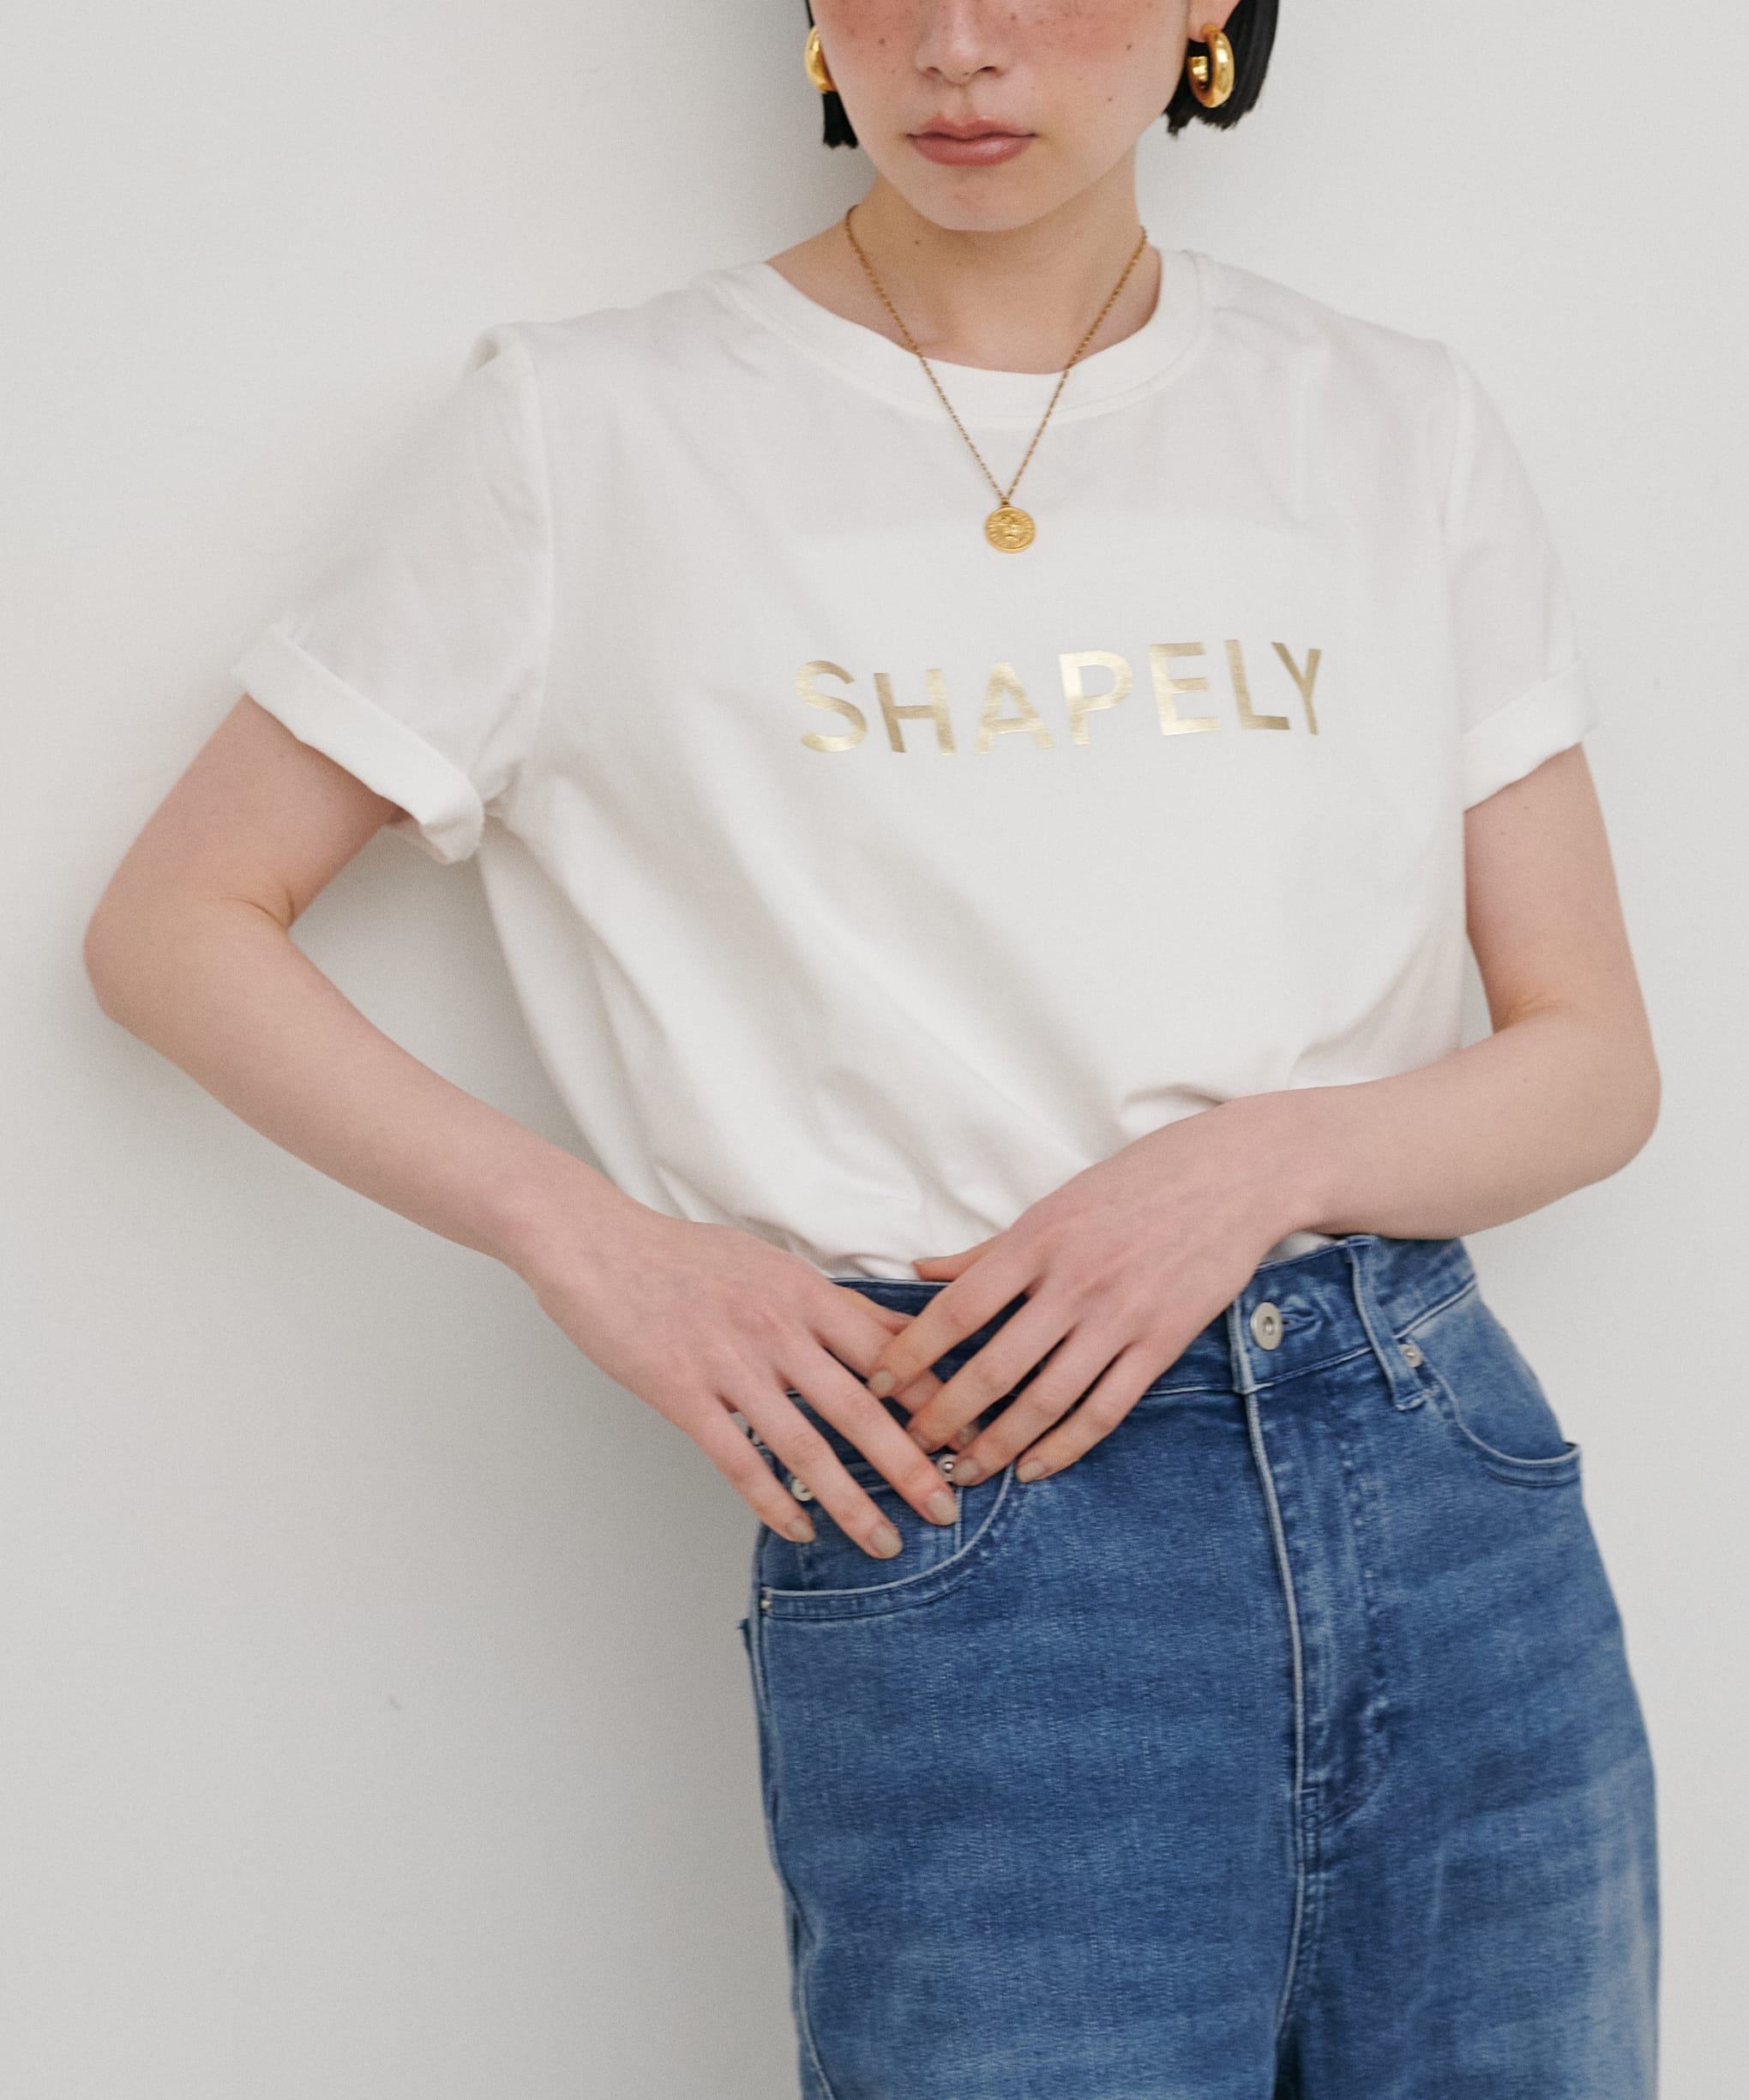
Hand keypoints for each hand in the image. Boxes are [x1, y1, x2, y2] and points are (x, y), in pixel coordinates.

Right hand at [515, 1198, 962, 1556]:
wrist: (595, 1244)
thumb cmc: (681, 1255)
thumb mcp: (767, 1264)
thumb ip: (825, 1305)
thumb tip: (887, 1335)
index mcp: (805, 1292)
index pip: (890, 1349)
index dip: (936, 1397)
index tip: (971, 1436)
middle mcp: (778, 1328)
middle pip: (862, 1407)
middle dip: (912, 1465)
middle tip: (948, 1509)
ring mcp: (730, 1362)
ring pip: (807, 1446)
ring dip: (851, 1502)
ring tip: (884, 1543)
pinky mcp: (683, 1392)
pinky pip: (739, 1459)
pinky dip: (775, 1500)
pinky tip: (801, 1529)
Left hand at [863, 1099, 1304, 1485]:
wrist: (1233, 1175)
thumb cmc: (1136, 1183)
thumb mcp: (1055, 1202)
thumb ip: (988, 1249)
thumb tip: (921, 1271)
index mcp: (1039, 1239)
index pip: (959, 1308)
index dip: (913, 1353)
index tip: (877, 1383)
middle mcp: (1076, 1281)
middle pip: (995, 1367)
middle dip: (945, 1415)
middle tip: (911, 1445)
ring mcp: (1122, 1316)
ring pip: (1047, 1400)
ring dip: (998, 1445)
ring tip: (965, 1470)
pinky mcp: (1163, 1342)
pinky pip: (1105, 1409)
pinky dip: (1065, 1447)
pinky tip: (1033, 1468)